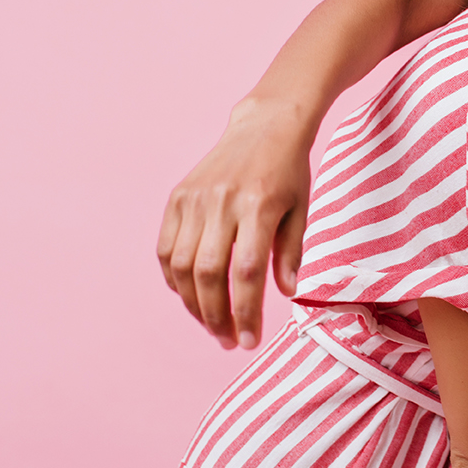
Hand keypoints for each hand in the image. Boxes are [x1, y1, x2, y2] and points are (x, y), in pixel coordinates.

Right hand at [156, 97, 313, 348]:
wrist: (264, 126)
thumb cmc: (289, 171)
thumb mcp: (302, 209)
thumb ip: (291, 252)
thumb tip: (286, 294)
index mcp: (258, 206)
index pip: (246, 272)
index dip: (245, 312)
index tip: (250, 340)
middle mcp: (222, 203)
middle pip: (207, 274)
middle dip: (216, 316)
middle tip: (228, 341)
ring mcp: (194, 199)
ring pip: (180, 265)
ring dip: (193, 304)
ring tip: (211, 324)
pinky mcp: (177, 197)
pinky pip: (165, 247)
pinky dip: (173, 278)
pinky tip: (189, 295)